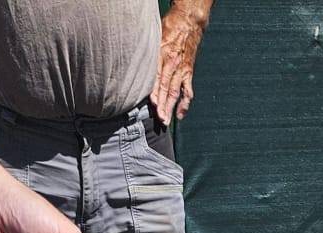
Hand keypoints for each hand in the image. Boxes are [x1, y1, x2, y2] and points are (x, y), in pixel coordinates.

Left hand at [151, 2, 209, 122]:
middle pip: (167, 88)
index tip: (153, 103)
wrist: (188, 22)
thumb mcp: (154, 36)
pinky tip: (180, 115)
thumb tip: (134, 67)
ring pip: (175, 92)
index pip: (157, 77)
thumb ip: (147, 52)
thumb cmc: (169, 28)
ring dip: (171, 108)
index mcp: (162, 54)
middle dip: (163, 105)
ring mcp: (181, 69)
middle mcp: (172, 63)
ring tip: (166, 121)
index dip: (155, 91)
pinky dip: (185, 104)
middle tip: (159, 119)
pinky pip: (187, 90)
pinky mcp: (188, 72)